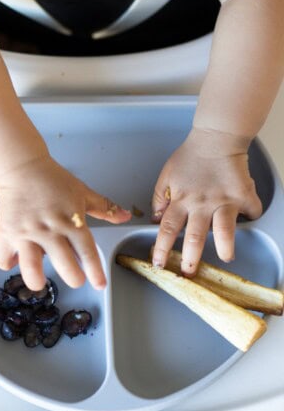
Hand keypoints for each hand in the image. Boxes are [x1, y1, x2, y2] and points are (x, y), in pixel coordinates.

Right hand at [0, 155, 130, 289]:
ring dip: (36, 279)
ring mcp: (27, 233)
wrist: (22, 167)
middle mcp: (50, 230)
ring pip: (30, 267)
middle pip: (64, 264)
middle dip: (72, 278)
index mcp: (71, 221)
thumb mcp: (83, 192)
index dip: (95, 271)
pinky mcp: (6, 233)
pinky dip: (8, 263)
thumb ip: (104, 208)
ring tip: (39, 281)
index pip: (87, 251)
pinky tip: (16, 260)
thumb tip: (125, 216)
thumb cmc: (54, 180)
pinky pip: (4, 258)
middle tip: (75, 279)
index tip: (100, 284)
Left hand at [151, 127, 261, 275]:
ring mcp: (224, 200)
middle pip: (195, 236)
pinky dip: (252, 215)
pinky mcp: (244, 194)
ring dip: (225, 246)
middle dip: (191, 258)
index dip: (162, 248)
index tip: (160, 263)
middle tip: (189, 272)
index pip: (168, 229)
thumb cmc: (190, 155)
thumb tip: (157, 219)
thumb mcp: (166, 175)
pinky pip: (252, 210)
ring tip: (226, 257)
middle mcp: (202, 204)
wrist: (216, 137)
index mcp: (181, 200)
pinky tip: (249, 218)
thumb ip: (160, 197)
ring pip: (225, 229)